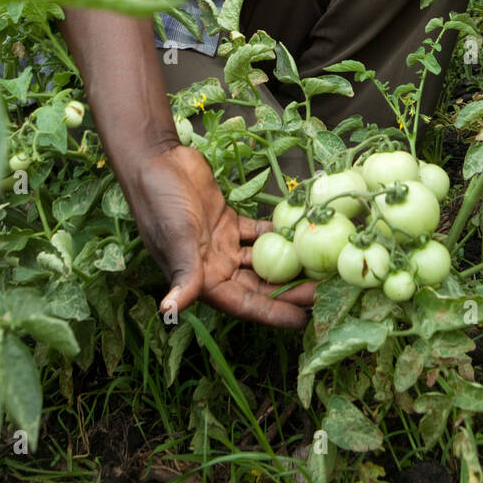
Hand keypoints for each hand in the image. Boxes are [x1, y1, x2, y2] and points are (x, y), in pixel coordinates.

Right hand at [125, 145, 315, 327]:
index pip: (246, 305)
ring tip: (321, 264)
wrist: (155, 161)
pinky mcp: (228, 222)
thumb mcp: (175, 240)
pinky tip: (302, 230)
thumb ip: (182, 275)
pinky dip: (277, 234)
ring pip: (264, 261)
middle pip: (261, 286)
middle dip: (291, 290)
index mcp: (202, 280)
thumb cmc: (161, 203)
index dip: (275, 313)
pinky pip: (258, 234)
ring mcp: (223, 244)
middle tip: (328, 289)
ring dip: (290, 263)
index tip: (306, 320)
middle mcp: (215, 267)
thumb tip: (169, 312)